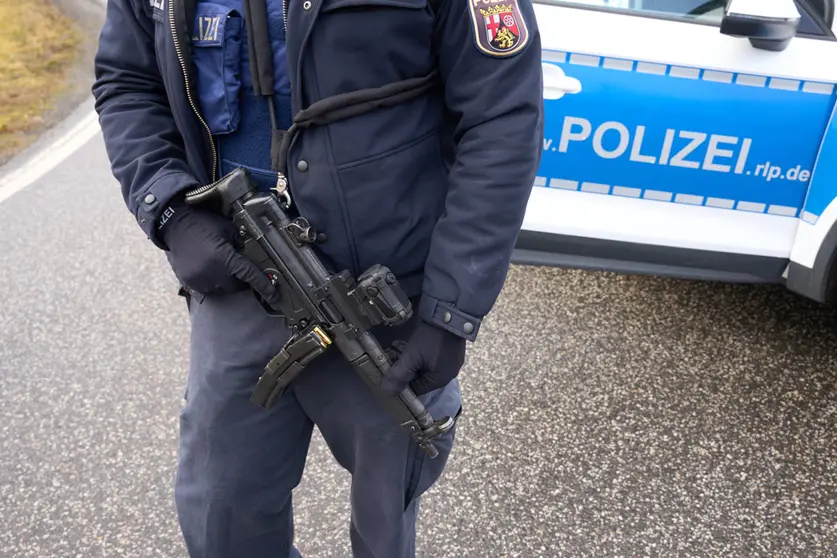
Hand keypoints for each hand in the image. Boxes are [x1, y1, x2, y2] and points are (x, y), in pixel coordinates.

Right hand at [159, 199, 279, 303]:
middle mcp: (211, 273)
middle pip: (236, 287)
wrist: (174, 224)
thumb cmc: (203, 223)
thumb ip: (240, 245)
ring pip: (221, 290)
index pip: (249, 276)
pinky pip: (207, 289)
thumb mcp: (228, 229)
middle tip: (239, 269)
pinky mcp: (189, 282)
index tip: (274, 296)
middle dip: (241, 280)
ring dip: (226, 282)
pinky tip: (210, 269)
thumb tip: (252, 258)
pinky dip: (213, 282)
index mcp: (223, 258)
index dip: (263, 287)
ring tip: (221, 266)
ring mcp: (199, 280)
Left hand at [380, 320, 465, 396]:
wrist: (449, 313)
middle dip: (408, 370)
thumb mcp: (412, 357)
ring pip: (428, 366)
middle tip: (395, 359)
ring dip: (415, 361)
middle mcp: (449, 373)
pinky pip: (435, 357)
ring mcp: (453, 361)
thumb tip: (387, 393)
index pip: (417, 389)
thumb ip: (399, 375)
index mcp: (441, 380)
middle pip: (422, 378)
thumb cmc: (431, 338)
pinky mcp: (453, 349)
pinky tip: (417, 345)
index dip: (402, 382)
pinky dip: (424, 354)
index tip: (391, 372)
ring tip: (403, 350)